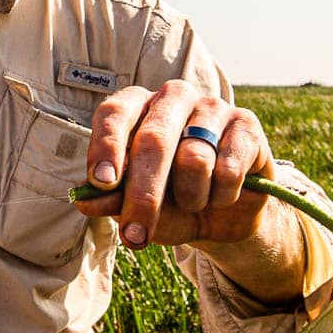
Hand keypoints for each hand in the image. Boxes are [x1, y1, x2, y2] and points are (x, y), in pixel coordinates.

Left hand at [74, 81, 275, 249]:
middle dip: (144, 194)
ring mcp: (212, 106)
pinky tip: (223, 195)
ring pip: (194, 159)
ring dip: (191, 198)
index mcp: (137, 106)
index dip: (106, 146)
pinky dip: (222, 195)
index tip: (102, 182)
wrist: (224, 214)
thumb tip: (86, 201)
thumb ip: (112, 200)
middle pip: (154, 140)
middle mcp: (173, 97)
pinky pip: (229, 168)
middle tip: (136, 235)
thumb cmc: (170, 201)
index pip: (114, 113)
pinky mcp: (246, 124)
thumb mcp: (137, 206)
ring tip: (194, 203)